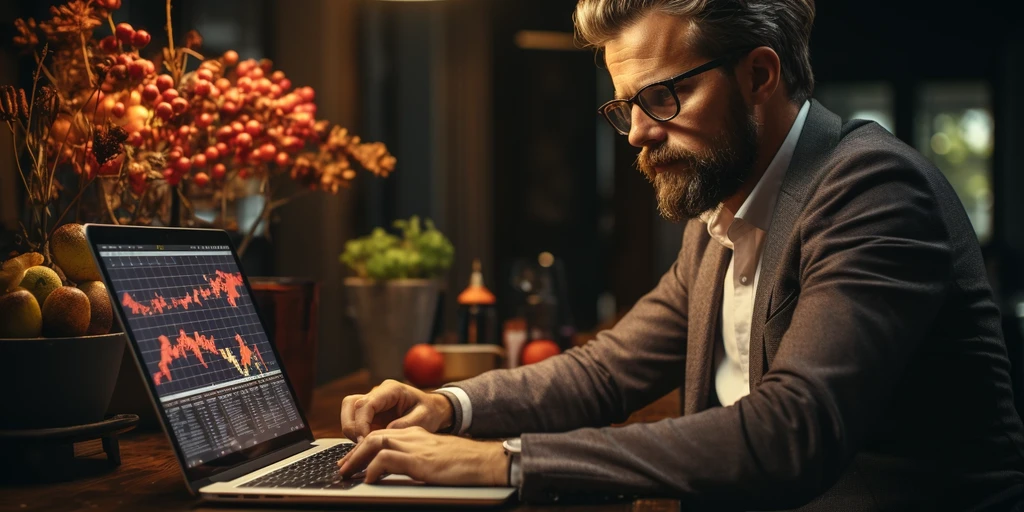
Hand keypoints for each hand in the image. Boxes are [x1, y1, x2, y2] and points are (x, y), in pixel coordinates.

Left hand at [337, 426, 506, 485]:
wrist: (483, 461)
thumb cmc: (463, 463)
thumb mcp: (435, 457)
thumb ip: (417, 458)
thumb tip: (398, 470)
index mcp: (416, 434)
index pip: (382, 434)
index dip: (364, 448)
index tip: (353, 462)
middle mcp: (413, 436)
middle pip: (374, 436)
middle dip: (354, 452)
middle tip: (342, 469)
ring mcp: (415, 447)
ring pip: (375, 443)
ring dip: (357, 459)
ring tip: (348, 474)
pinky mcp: (418, 460)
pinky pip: (386, 459)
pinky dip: (373, 469)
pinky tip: (369, 480)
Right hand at [340, 379, 452, 441]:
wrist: (433, 410)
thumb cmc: (429, 412)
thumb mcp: (424, 418)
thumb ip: (405, 425)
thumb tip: (384, 434)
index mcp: (391, 390)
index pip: (365, 404)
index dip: (361, 424)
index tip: (365, 442)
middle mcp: (377, 392)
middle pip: (350, 405)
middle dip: (352, 427)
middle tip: (363, 445)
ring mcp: (372, 402)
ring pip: (349, 413)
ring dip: (353, 431)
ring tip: (367, 446)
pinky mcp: (370, 413)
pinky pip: (355, 422)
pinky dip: (357, 435)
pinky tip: (369, 445)